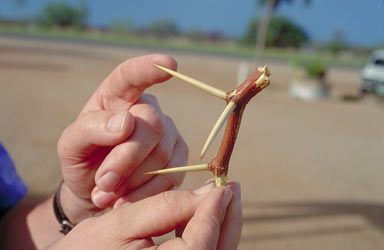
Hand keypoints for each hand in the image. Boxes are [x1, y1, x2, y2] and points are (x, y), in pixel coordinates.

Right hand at [50, 182, 241, 249]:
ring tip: (223, 197)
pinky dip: (209, 236)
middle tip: (232, 188)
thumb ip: (166, 206)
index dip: (214, 210)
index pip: (202, 240)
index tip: (223, 184)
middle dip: (227, 218)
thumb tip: (208, 193)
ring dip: (221, 226)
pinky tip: (205, 216)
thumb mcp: (122, 222)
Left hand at [57, 54, 187, 223]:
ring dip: (132, 181)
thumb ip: (90, 129)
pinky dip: (146, 193)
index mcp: (117, 97)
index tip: (169, 64)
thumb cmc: (83, 160)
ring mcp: (168, 133)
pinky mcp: (180, 157)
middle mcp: (148, 109)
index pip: (132, 75)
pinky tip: (125, 200)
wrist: (97, 191)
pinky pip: (172, 176)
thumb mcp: (71, 146)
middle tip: (102, 184)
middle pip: (152, 126)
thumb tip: (126, 123)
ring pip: (162, 154)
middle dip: (126, 159)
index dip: (150, 68)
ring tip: (106, 195)